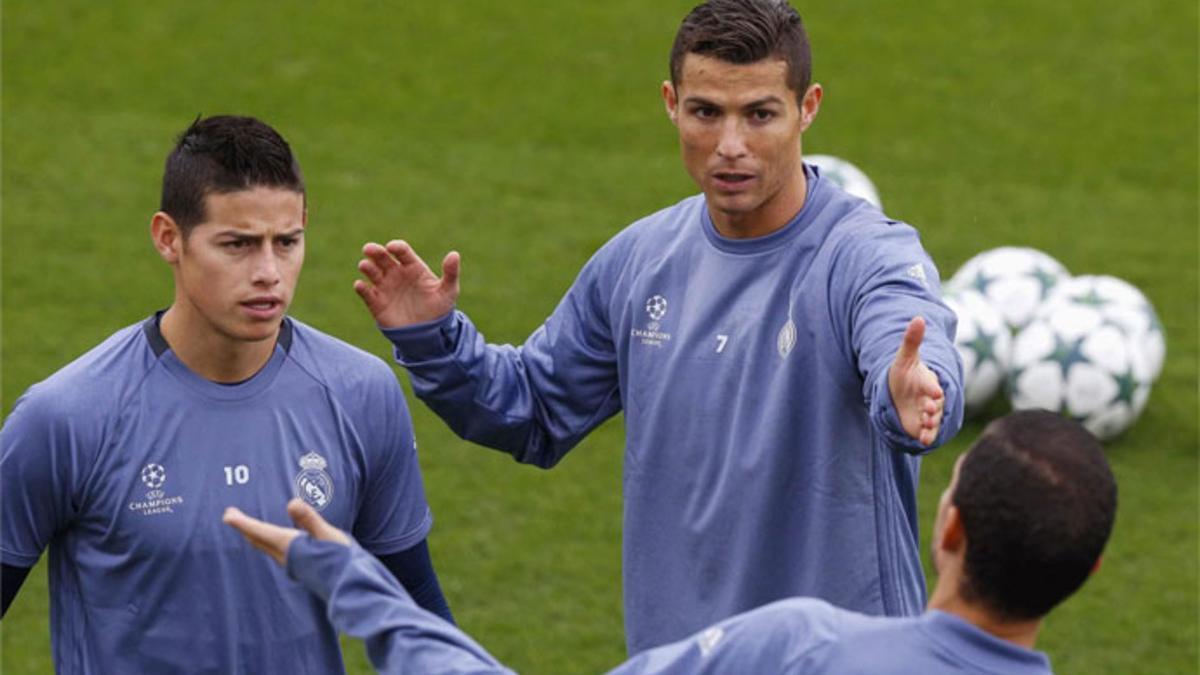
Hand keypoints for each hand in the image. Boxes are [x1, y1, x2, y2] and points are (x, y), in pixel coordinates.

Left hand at [223, 499, 350, 566]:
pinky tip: (277, 538)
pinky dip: (268, 541)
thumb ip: (310, 519)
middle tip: (231, 515)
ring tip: (248, 525)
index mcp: (289, 546)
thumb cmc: (341, 560)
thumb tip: (291, 503)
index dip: (242, 523)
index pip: (260, 532)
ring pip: (266, 547)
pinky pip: (276, 551)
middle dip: (244, 528)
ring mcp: (292, 564)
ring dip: (255, 535)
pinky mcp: (300, 566)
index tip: (227, 514)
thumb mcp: (328, 535)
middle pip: (258, 540)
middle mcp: (286, 556)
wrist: (351, 588)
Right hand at [354, 240, 459, 327]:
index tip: (392, 247)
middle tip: (369, 249)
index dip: (396, 247)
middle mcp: (396, 273)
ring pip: (372, 272)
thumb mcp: (448, 291)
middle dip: (375, 252)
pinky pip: (366, 293)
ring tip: (365, 266)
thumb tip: (454, 254)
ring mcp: (385, 287)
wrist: (428, 333)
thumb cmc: (439, 308)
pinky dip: (361, 288)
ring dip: (367, 267)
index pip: (402, 251)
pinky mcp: (377, 302)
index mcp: (412, 266)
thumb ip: (451, 273)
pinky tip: (360, 285)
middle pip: (383, 257)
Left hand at [887, 316, 944, 445]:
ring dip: (931, 423)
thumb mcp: (904, 358)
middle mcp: (931, 399)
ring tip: (926, 424)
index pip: (932, 385)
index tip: (935, 392)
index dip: (933, 388)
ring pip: (933, 419)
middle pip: (935, 404)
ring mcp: (928, 413)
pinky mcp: (924, 426)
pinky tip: (923, 441)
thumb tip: (919, 318)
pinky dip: (927, 436)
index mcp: (927, 382)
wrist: (900, 393)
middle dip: (933, 407)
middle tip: (929, 408)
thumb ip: (911, 341)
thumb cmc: (903, 374)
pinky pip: (929, 432)